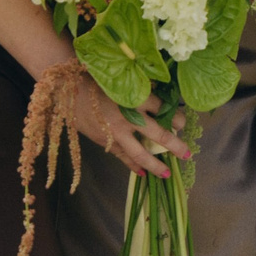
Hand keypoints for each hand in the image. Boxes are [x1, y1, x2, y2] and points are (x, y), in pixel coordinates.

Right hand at [67, 68, 185, 178]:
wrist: (67, 91)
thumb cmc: (98, 81)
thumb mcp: (125, 83)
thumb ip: (143, 94)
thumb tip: (163, 106)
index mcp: (137, 98)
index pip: (165, 109)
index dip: (178, 118)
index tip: (184, 123)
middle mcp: (129, 117)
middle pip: (160, 134)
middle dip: (176, 146)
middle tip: (188, 154)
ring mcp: (117, 132)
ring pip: (140, 152)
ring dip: (156, 164)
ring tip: (168, 173)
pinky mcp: (105, 141)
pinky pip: (123, 157)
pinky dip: (133, 166)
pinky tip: (144, 174)